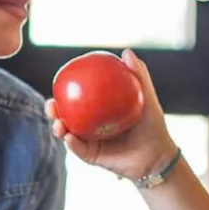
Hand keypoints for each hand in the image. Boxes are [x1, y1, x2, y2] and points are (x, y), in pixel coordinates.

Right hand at [45, 49, 179, 180]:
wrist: (157, 155)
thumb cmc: (152, 125)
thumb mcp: (146, 97)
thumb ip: (138, 75)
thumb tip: (126, 51)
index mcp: (97, 111)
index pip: (76, 99)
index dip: (64, 92)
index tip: (58, 82)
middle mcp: (89, 126)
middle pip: (65, 116)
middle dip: (53, 111)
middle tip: (51, 104)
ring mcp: (89, 142)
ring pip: (66, 134)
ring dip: (58, 128)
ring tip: (58, 123)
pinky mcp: (91, 157)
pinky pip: (78, 150)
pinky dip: (72, 144)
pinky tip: (69, 138)